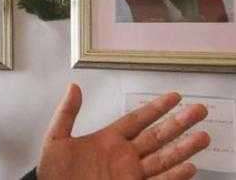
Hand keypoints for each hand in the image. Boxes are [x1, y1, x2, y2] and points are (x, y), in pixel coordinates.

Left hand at [37, 84, 209, 179]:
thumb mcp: (56, 138)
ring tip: (203, 136)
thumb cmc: (54, 173)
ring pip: (163, 158)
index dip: (156, 108)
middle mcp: (123, 156)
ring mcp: (130, 174)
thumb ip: (67, 113)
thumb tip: (73, 87)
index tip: (174, 96)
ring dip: (183, 148)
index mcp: (107, 140)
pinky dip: (174, 176)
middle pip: (157, 136)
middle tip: (199, 110)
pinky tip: (190, 168)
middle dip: (178, 123)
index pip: (137, 119)